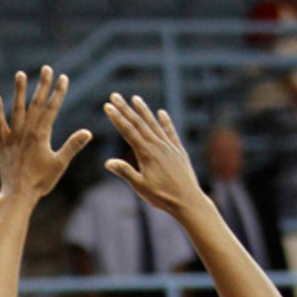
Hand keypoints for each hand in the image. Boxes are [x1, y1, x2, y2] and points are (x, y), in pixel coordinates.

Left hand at [0, 66, 90, 201]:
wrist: (17, 194)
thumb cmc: (40, 181)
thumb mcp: (60, 163)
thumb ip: (72, 146)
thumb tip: (87, 132)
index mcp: (42, 134)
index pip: (52, 108)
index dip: (58, 92)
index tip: (63, 77)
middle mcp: (27, 131)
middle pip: (36, 104)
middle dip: (42, 85)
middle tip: (46, 68)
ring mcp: (13, 135)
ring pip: (17, 109)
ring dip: (19, 91)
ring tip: (20, 74)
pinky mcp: (3, 142)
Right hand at [102, 93, 202, 215]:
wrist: (188, 201)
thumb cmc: (162, 197)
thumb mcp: (140, 186)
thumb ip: (125, 172)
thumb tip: (108, 162)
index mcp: (146, 153)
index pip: (128, 131)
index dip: (117, 118)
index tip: (108, 106)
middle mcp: (158, 146)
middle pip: (139, 123)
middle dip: (125, 108)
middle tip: (115, 95)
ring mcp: (169, 147)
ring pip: (154, 124)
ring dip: (144, 111)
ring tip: (135, 98)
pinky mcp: (178, 151)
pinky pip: (170, 132)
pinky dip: (165, 122)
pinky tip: (161, 113)